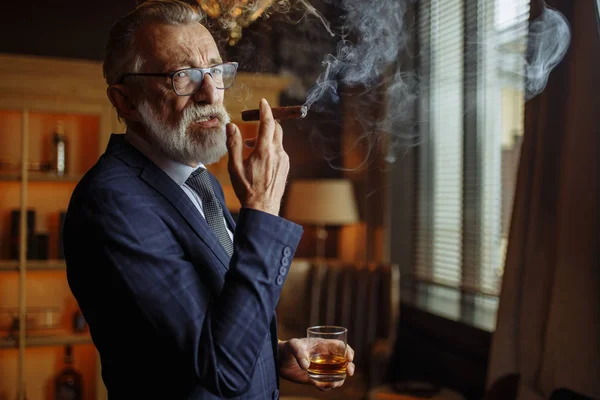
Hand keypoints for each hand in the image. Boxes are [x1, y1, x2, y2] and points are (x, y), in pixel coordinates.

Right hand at [226, 98, 288, 215]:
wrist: (263, 209)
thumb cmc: (247, 189)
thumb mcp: (235, 167)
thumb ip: (233, 144)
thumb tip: (231, 126)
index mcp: (264, 151)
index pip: (268, 123)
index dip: (265, 110)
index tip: (262, 102)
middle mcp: (278, 153)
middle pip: (276, 129)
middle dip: (266, 122)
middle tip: (255, 121)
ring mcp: (284, 160)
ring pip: (277, 140)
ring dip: (266, 137)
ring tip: (250, 146)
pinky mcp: (286, 166)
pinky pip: (279, 150)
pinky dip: (270, 148)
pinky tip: (259, 158)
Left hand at [278, 338, 355, 391]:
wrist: (278, 359)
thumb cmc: (287, 348)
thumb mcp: (293, 346)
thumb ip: (299, 353)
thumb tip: (306, 366)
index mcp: (323, 345)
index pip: (340, 346)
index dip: (348, 351)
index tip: (349, 358)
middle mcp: (325, 357)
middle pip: (343, 362)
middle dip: (350, 367)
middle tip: (349, 372)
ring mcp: (321, 368)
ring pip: (337, 375)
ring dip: (339, 380)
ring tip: (333, 384)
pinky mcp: (315, 378)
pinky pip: (325, 384)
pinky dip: (326, 386)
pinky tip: (319, 386)